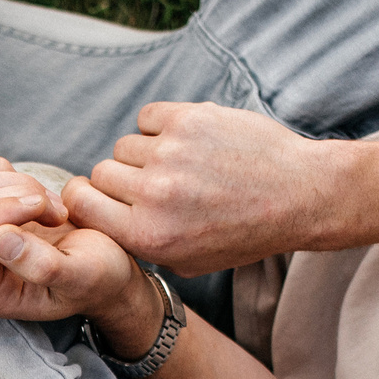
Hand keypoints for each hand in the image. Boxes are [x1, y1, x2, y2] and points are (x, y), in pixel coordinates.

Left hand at [0, 155, 147, 325]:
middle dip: (20, 196)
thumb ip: (43, 266)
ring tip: (52, 207)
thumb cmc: (97, 277)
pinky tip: (32, 194)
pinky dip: (3, 171)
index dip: (1, 214)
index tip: (45, 208)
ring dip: (19, 184)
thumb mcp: (83, 276)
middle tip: (59, 212)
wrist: (102, 264)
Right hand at [66, 101, 359, 275]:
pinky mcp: (190, 120)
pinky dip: (160, 126)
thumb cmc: (244, 233)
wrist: (297, 195)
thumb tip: (104, 217)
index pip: (81, 204)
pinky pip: (148, 117)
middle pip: (101, 172)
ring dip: (144, 153)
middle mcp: (154, 195)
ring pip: (125, 145)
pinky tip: (187, 142)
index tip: (100, 196)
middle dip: (119, 179)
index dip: (85, 198)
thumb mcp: (187, 261)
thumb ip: (141, 243)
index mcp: (148, 236)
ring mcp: (170, 154)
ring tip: (179, 165)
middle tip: (151, 184)